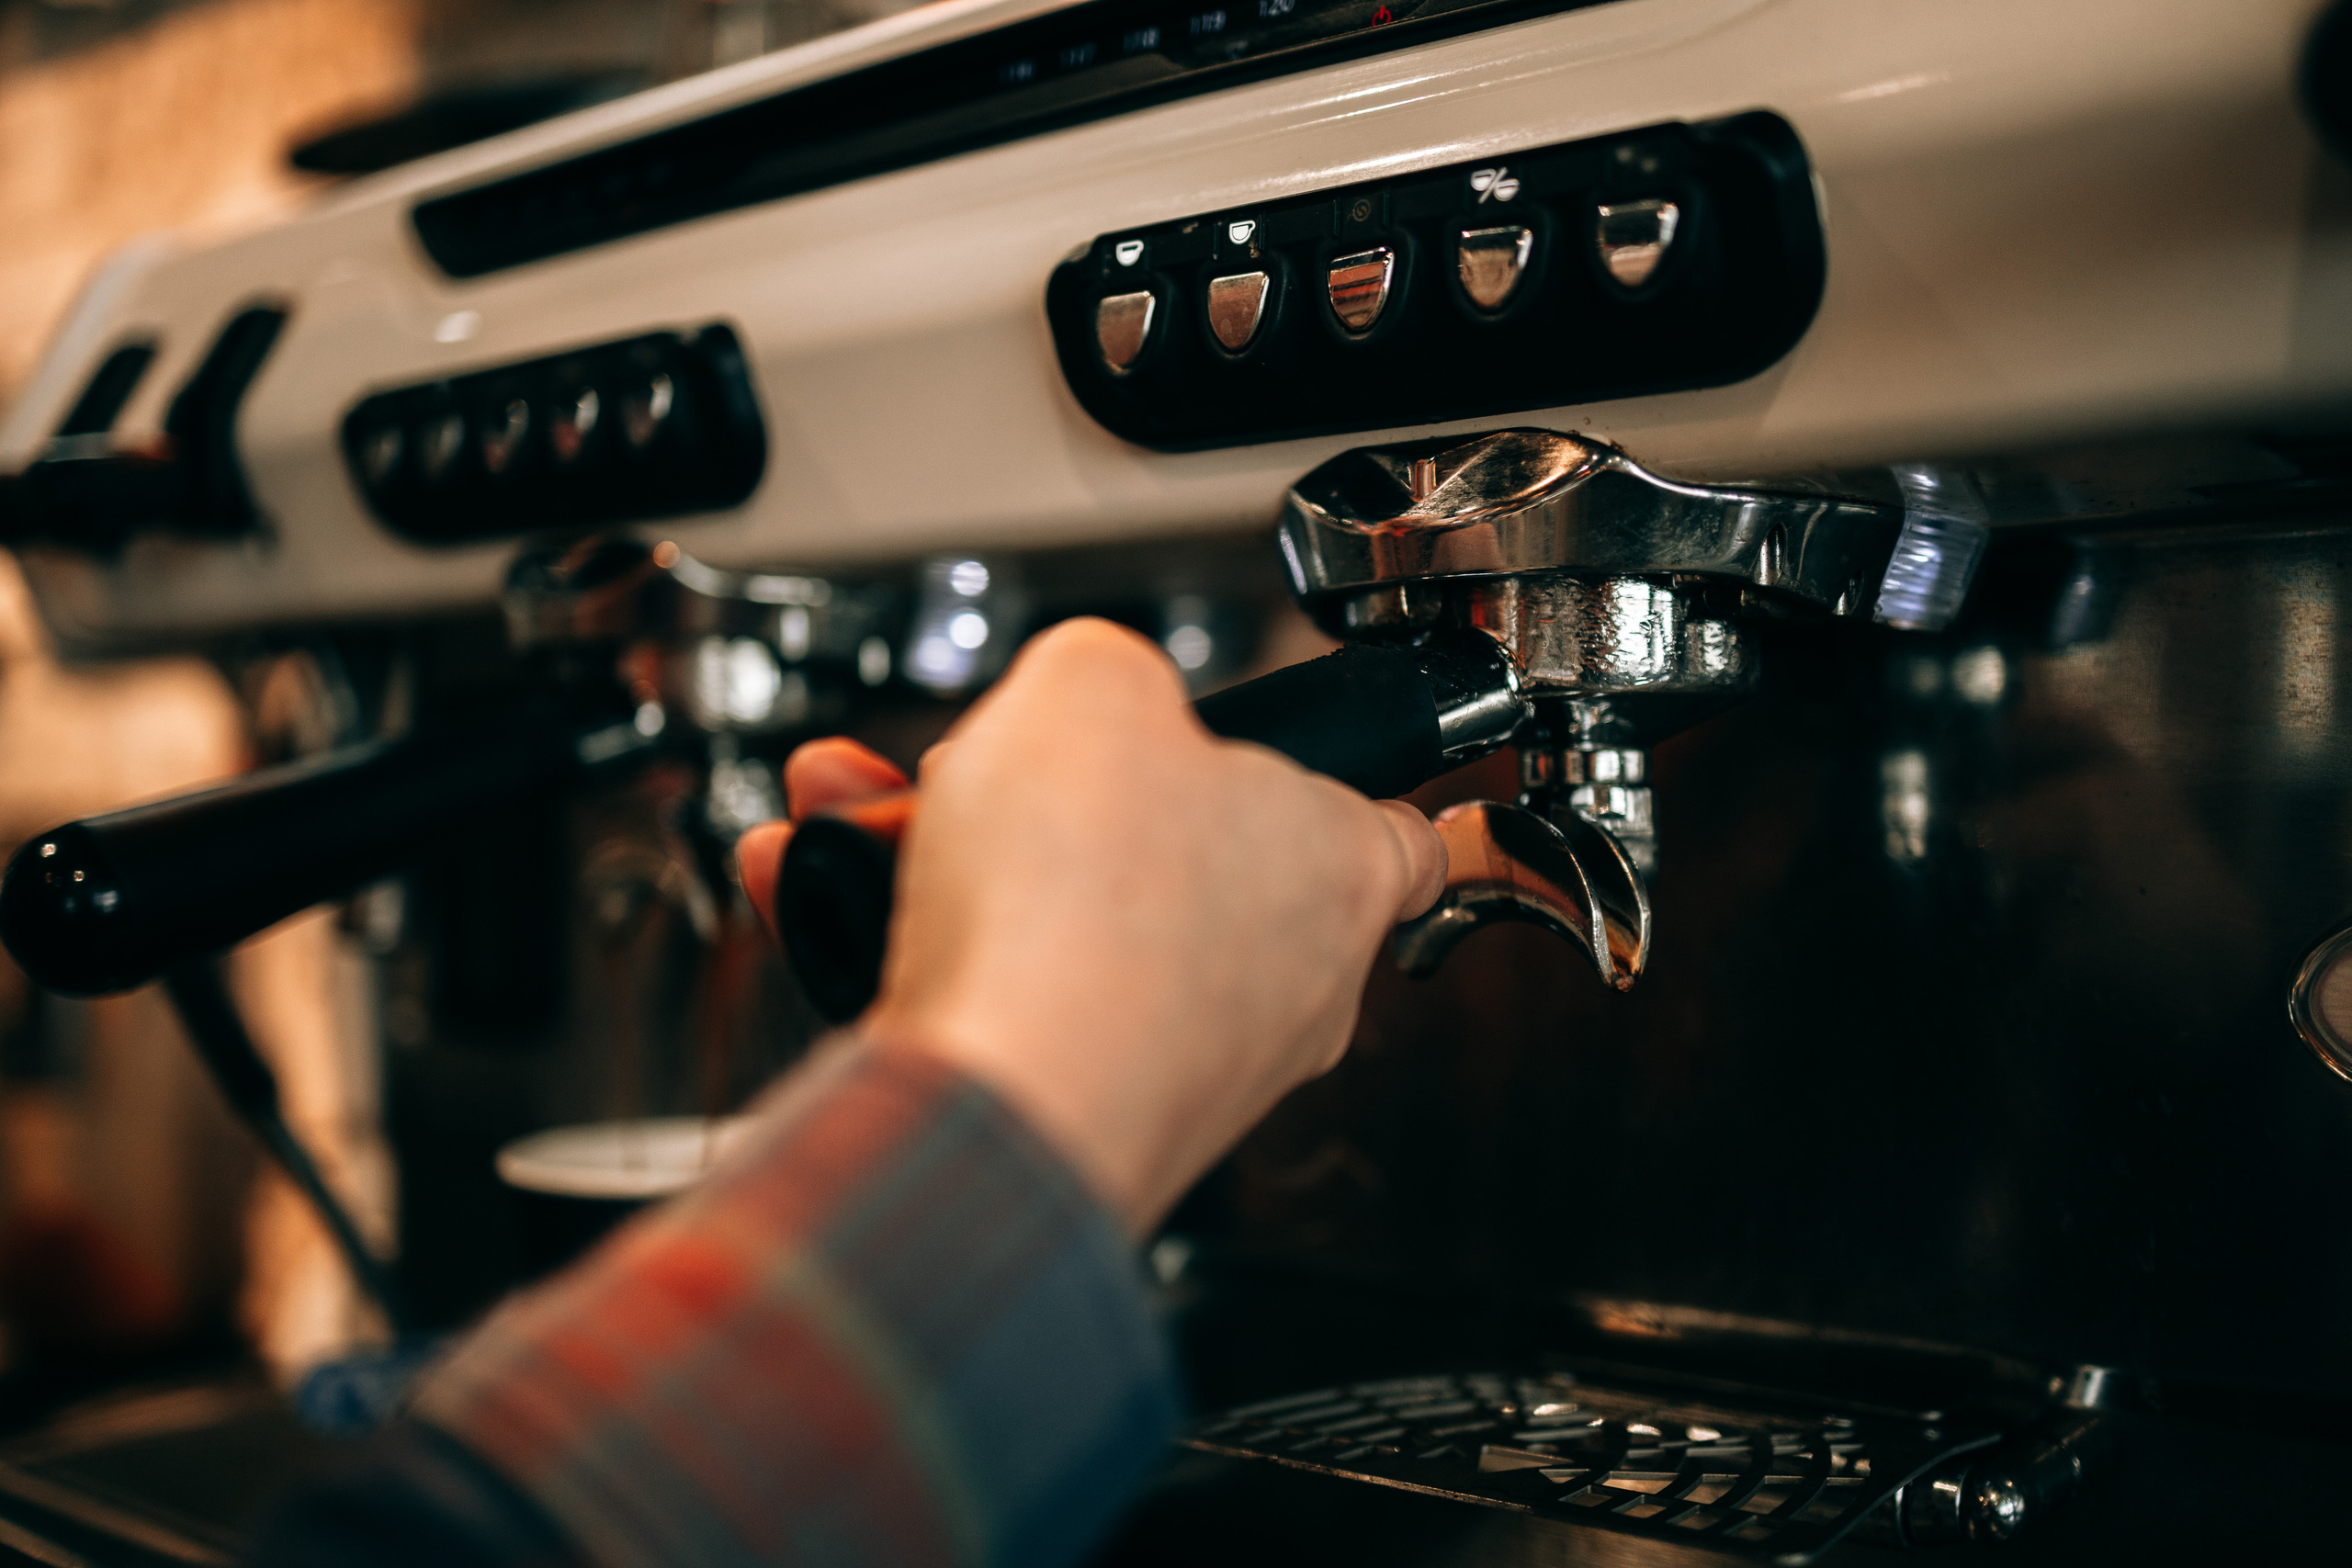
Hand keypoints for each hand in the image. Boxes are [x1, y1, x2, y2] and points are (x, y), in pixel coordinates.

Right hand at [737, 618, 1444, 1233]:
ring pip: (1065, 928)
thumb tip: (1091, 693)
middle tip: (987, 765)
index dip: (1330, 776)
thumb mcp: (1092, 682)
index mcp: (1336, 872)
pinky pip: (994, 1004)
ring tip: (857, 813)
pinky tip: (816, 883)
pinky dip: (903, 943)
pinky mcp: (1078, 1118)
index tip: (1289, 765)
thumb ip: (1106, 668)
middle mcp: (1280, 986)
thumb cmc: (1083, 920)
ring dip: (953, 856)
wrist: (993, 1110)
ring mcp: (1181, 1067)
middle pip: (1180, 859)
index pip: (1387, 829)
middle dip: (1056, 796)